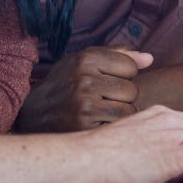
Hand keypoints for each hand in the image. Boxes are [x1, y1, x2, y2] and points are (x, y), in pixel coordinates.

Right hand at [17, 46, 152, 131]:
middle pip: (132, 90)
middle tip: (103, 99)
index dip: (123, 75)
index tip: (107, 80)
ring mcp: (84, 104)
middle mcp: (84, 79)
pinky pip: (118, 127)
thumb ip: (118, 56)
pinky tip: (97, 123)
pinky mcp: (84, 127)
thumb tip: (150, 59)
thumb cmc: (65, 84)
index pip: (130, 67)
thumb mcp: (83, 61)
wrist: (31, 114)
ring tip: (100, 111)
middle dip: (122, 96)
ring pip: (128, 110)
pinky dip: (112, 127)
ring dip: (119, 113)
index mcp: (85, 59)